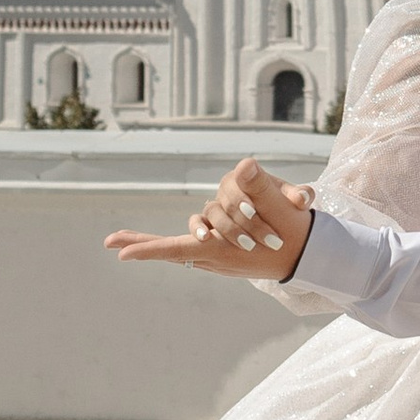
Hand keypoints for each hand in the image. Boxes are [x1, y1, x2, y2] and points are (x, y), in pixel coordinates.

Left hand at [106, 158, 314, 280]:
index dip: (149, 250)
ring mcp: (216, 255)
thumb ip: (262, 186)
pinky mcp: (219, 250)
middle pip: (171, 248)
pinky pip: (190, 244)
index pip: (180, 248)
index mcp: (225, 249)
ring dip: (157, 242)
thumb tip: (244, 163)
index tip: (119, 255)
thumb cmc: (297, 231)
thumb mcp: (284, 207)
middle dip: (141, 243)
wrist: (310, 254)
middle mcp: (215, 256)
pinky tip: (155, 243)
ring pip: (181, 242)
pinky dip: (172, 242)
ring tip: (121, 239)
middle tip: (109, 241)